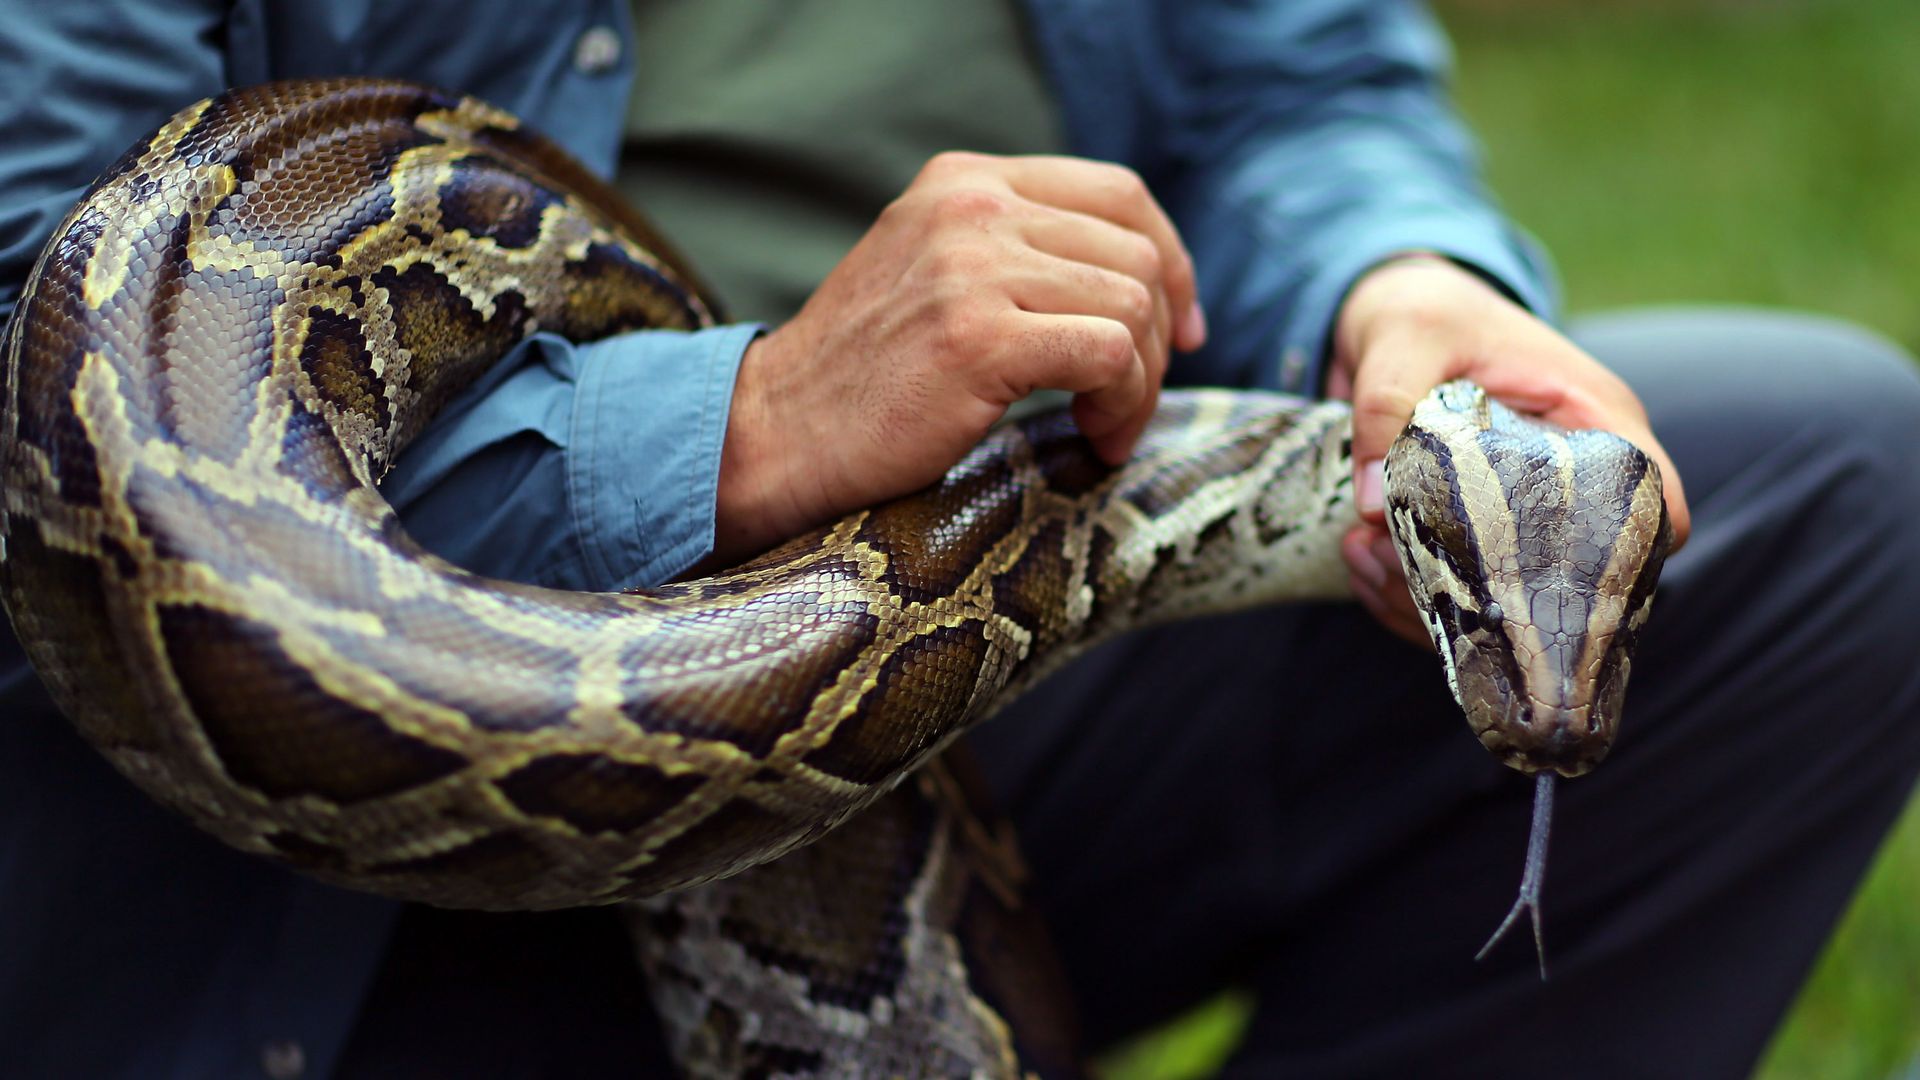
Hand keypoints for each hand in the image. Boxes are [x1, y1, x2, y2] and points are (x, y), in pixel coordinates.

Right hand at [710, 152, 1206, 563]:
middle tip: (1128, 403)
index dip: (1171, 262)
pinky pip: (1110, 355)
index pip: (1119, 193)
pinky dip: (1122, 405)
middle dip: (1157, 339)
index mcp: (964, 181)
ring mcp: (972, 267)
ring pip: (1132, 304)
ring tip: (1103, 427)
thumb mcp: (934, 273)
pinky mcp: (977, 336)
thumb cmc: (863, 378)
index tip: (1180, 330)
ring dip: (1140, 382)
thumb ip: (1016, 252)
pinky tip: (1092, 438)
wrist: (775, 433)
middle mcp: (972, 206)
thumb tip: (1142, 282)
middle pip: (1137, 253)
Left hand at [1328, 255, 1690, 646]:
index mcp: (1591, 418)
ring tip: (1363, 557)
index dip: (1629, 558)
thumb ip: (1387, 403)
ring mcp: (1520, 514)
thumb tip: (1372, 506)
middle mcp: (1568, 479)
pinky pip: (1454, 595)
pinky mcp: (1470, 536)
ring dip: (1430, 602)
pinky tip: (1356, 563)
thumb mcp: (1405, 334)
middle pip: (1574, 577)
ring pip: (1506, 600)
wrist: (1389, 315)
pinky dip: (1403, 599)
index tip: (1548, 581)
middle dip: (1491, 597)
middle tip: (1404, 566)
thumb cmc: (1423, 310)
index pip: (1655, 504)